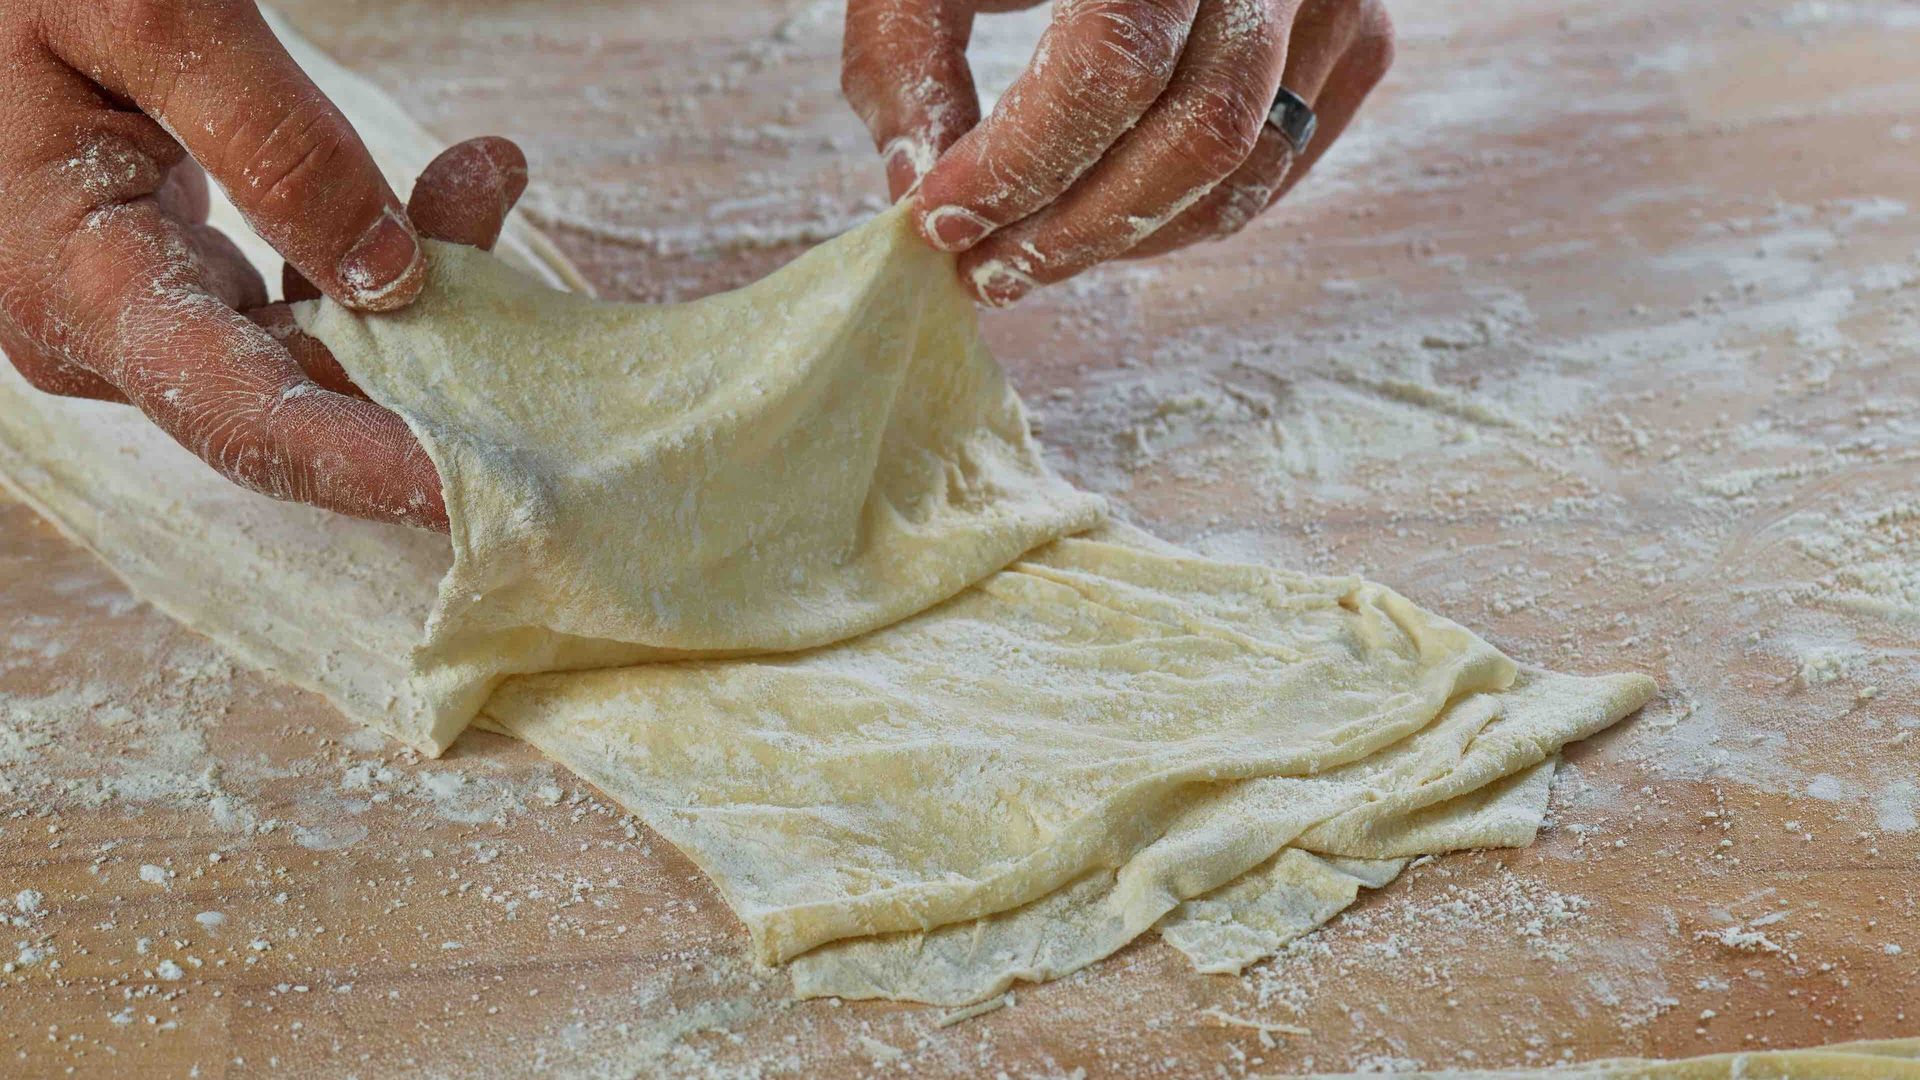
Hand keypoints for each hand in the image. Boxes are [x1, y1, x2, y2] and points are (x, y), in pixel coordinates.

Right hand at [0, 1, 517, 530]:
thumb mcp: (138, 13)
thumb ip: (269, 137)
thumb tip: (391, 273)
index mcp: (74, 281)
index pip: (247, 422)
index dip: (370, 467)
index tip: (477, 488)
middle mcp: (100, 328)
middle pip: (302, 385)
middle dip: (428, 329)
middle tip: (494, 200)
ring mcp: (133, 311)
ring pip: (316, 342)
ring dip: (417, 274)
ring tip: (480, 171)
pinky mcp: (169, 282)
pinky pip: (298, 301)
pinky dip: (373, 252)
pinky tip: (448, 181)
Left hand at [842, 0, 1394, 304]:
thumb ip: (906, 59)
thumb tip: (922, 190)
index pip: (1110, 67)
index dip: (1023, 164)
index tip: (942, 219)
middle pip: (1195, 134)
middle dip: (1080, 229)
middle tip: (989, 270)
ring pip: (1246, 163)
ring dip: (1134, 234)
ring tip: (1037, 250)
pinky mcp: (1357, 27)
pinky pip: (1282, 157)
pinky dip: (1194, 209)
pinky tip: (1113, 212)